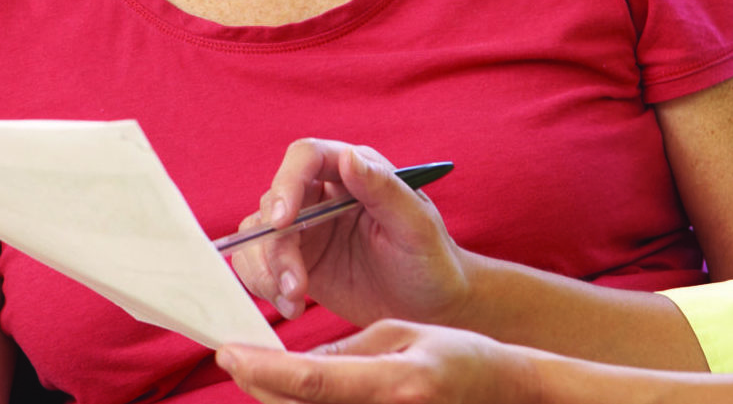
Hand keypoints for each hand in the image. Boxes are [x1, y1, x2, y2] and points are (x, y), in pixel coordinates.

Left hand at [216, 321, 541, 403]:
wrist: (503, 395)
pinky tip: (294, 389)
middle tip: (238, 359)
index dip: (264, 369)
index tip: (229, 352)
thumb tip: (295, 362)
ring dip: (280, 398)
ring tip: (261, 372)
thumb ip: (346, 350)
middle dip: (261, 385)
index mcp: (396, 384)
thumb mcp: (402, 335)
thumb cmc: (458, 358)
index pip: (313, 380)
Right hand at [229, 139, 469, 325]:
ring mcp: (306, 229)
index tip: (282, 222)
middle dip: (275, 247)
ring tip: (295, 302)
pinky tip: (293, 307)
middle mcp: (322, 194)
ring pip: (258, 235)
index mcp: (353, 173)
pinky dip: (264, 286)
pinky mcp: (296, 261)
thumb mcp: (416, 226)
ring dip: (266, 270)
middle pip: (273, 202)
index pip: (305, 158)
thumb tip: (349, 157)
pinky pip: (259, 264)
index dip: (286, 184)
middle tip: (295, 285)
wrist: (432, 307)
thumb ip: (383, 190)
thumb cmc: (432, 260)